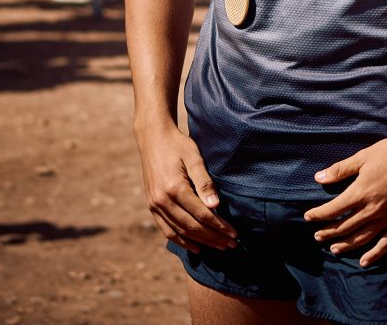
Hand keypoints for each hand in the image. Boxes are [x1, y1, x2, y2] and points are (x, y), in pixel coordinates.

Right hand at [137, 123, 237, 253]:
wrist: (153, 138)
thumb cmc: (178, 145)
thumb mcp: (194, 157)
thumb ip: (204, 182)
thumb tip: (215, 206)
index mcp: (174, 188)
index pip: (202, 215)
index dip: (219, 227)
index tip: (234, 234)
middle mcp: (162, 200)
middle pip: (192, 227)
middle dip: (213, 238)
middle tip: (231, 245)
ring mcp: (154, 205)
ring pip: (180, 232)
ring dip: (201, 242)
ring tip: (218, 247)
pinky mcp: (151, 206)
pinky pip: (166, 230)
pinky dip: (181, 240)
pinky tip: (195, 247)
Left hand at [304, 129, 386, 266]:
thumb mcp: (363, 156)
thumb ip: (341, 170)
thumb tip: (318, 178)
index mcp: (361, 192)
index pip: (334, 209)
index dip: (319, 214)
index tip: (309, 217)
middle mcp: (372, 209)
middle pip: (345, 226)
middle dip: (329, 232)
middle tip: (318, 236)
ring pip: (362, 237)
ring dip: (346, 245)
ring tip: (334, 249)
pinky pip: (386, 243)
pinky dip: (374, 255)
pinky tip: (364, 261)